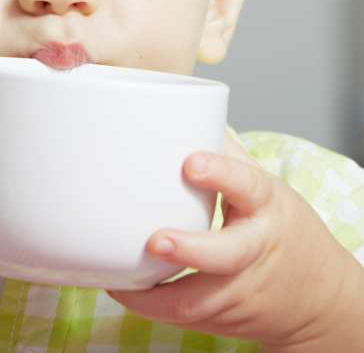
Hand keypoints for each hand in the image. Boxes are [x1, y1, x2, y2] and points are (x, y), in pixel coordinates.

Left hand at [107, 132, 363, 348]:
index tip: (190, 162)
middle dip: (189, 250)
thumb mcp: (264, 185)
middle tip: (154, 239)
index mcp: (265, 206)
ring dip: (152, 295)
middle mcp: (254, 250)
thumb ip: (225, 155)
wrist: (318, 296)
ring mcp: (239, 291)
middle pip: (225, 255)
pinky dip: (150, 306)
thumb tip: (180, 113)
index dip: (220, 174)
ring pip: (196, 301)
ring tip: (116, 276)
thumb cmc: (281, 228)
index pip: (247, 186)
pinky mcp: (223, 319)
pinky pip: (182, 317)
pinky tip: (122, 287)